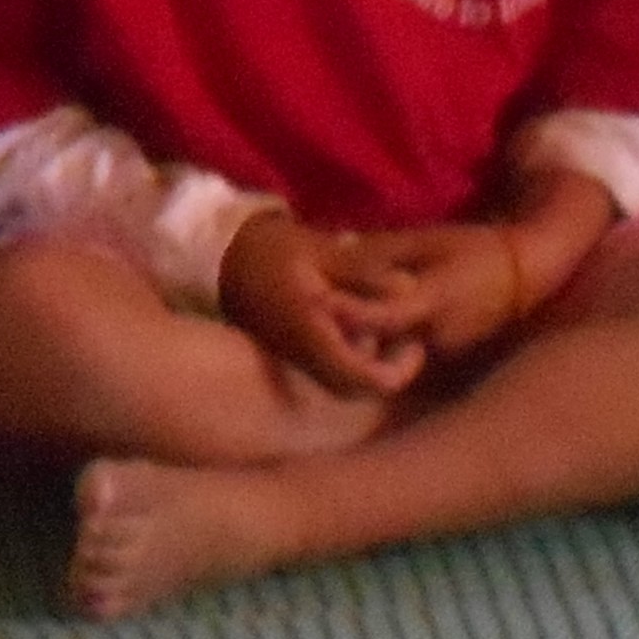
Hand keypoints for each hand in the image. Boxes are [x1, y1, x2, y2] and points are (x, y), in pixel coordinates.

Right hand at [219, 210, 419, 399]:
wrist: (225, 257)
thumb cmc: (274, 249)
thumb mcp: (322, 251)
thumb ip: (364, 271)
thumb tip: (410, 288)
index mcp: (309, 333)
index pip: (361, 378)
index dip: (397, 371)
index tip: (413, 342)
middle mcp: (301, 356)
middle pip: (355, 389)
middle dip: (388, 370)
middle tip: (409, 338)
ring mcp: (295, 360)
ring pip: (344, 383)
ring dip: (372, 364)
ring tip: (392, 329)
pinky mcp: (294, 356)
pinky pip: (331, 371)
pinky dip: (356, 357)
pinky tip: (364, 327)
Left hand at [322, 221, 529, 371]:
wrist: (522, 275)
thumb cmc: (470, 248)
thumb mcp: (423, 240)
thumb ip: (381, 255)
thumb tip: (336, 255)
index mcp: (433, 299)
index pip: (382, 314)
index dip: (346, 309)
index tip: (313, 297)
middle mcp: (436, 335)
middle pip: (377, 341)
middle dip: (343, 330)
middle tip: (309, 306)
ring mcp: (442, 351)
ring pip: (388, 350)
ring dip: (360, 337)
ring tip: (329, 313)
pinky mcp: (443, 358)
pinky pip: (402, 351)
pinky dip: (381, 340)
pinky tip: (363, 321)